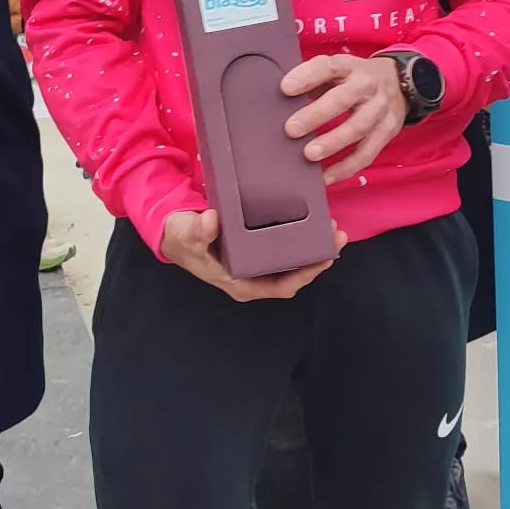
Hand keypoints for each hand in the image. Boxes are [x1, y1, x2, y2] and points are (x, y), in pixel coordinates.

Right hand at [159, 209, 341, 301]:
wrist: (173, 234)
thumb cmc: (181, 238)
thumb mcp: (186, 234)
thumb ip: (198, 230)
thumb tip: (212, 221)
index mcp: (240, 282)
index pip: (281, 286)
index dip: (305, 275)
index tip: (324, 259)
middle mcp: (252, 277)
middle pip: (293, 275)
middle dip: (317, 259)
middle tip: (337, 235)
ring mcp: (256, 265)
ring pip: (291, 263)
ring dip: (312, 249)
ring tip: (331, 228)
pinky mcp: (256, 251)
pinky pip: (284, 250)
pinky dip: (300, 239)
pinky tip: (312, 223)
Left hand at [281, 54, 406, 185]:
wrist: (400, 83)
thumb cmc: (354, 80)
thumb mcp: (337, 71)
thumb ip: (313, 82)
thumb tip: (280, 101)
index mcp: (349, 67)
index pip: (328, 67)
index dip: (307, 76)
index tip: (285, 88)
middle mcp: (366, 86)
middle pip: (342, 99)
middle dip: (316, 115)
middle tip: (291, 129)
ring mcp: (380, 110)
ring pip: (357, 128)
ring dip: (332, 143)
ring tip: (309, 155)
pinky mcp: (388, 132)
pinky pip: (366, 154)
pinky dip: (345, 168)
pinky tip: (325, 177)